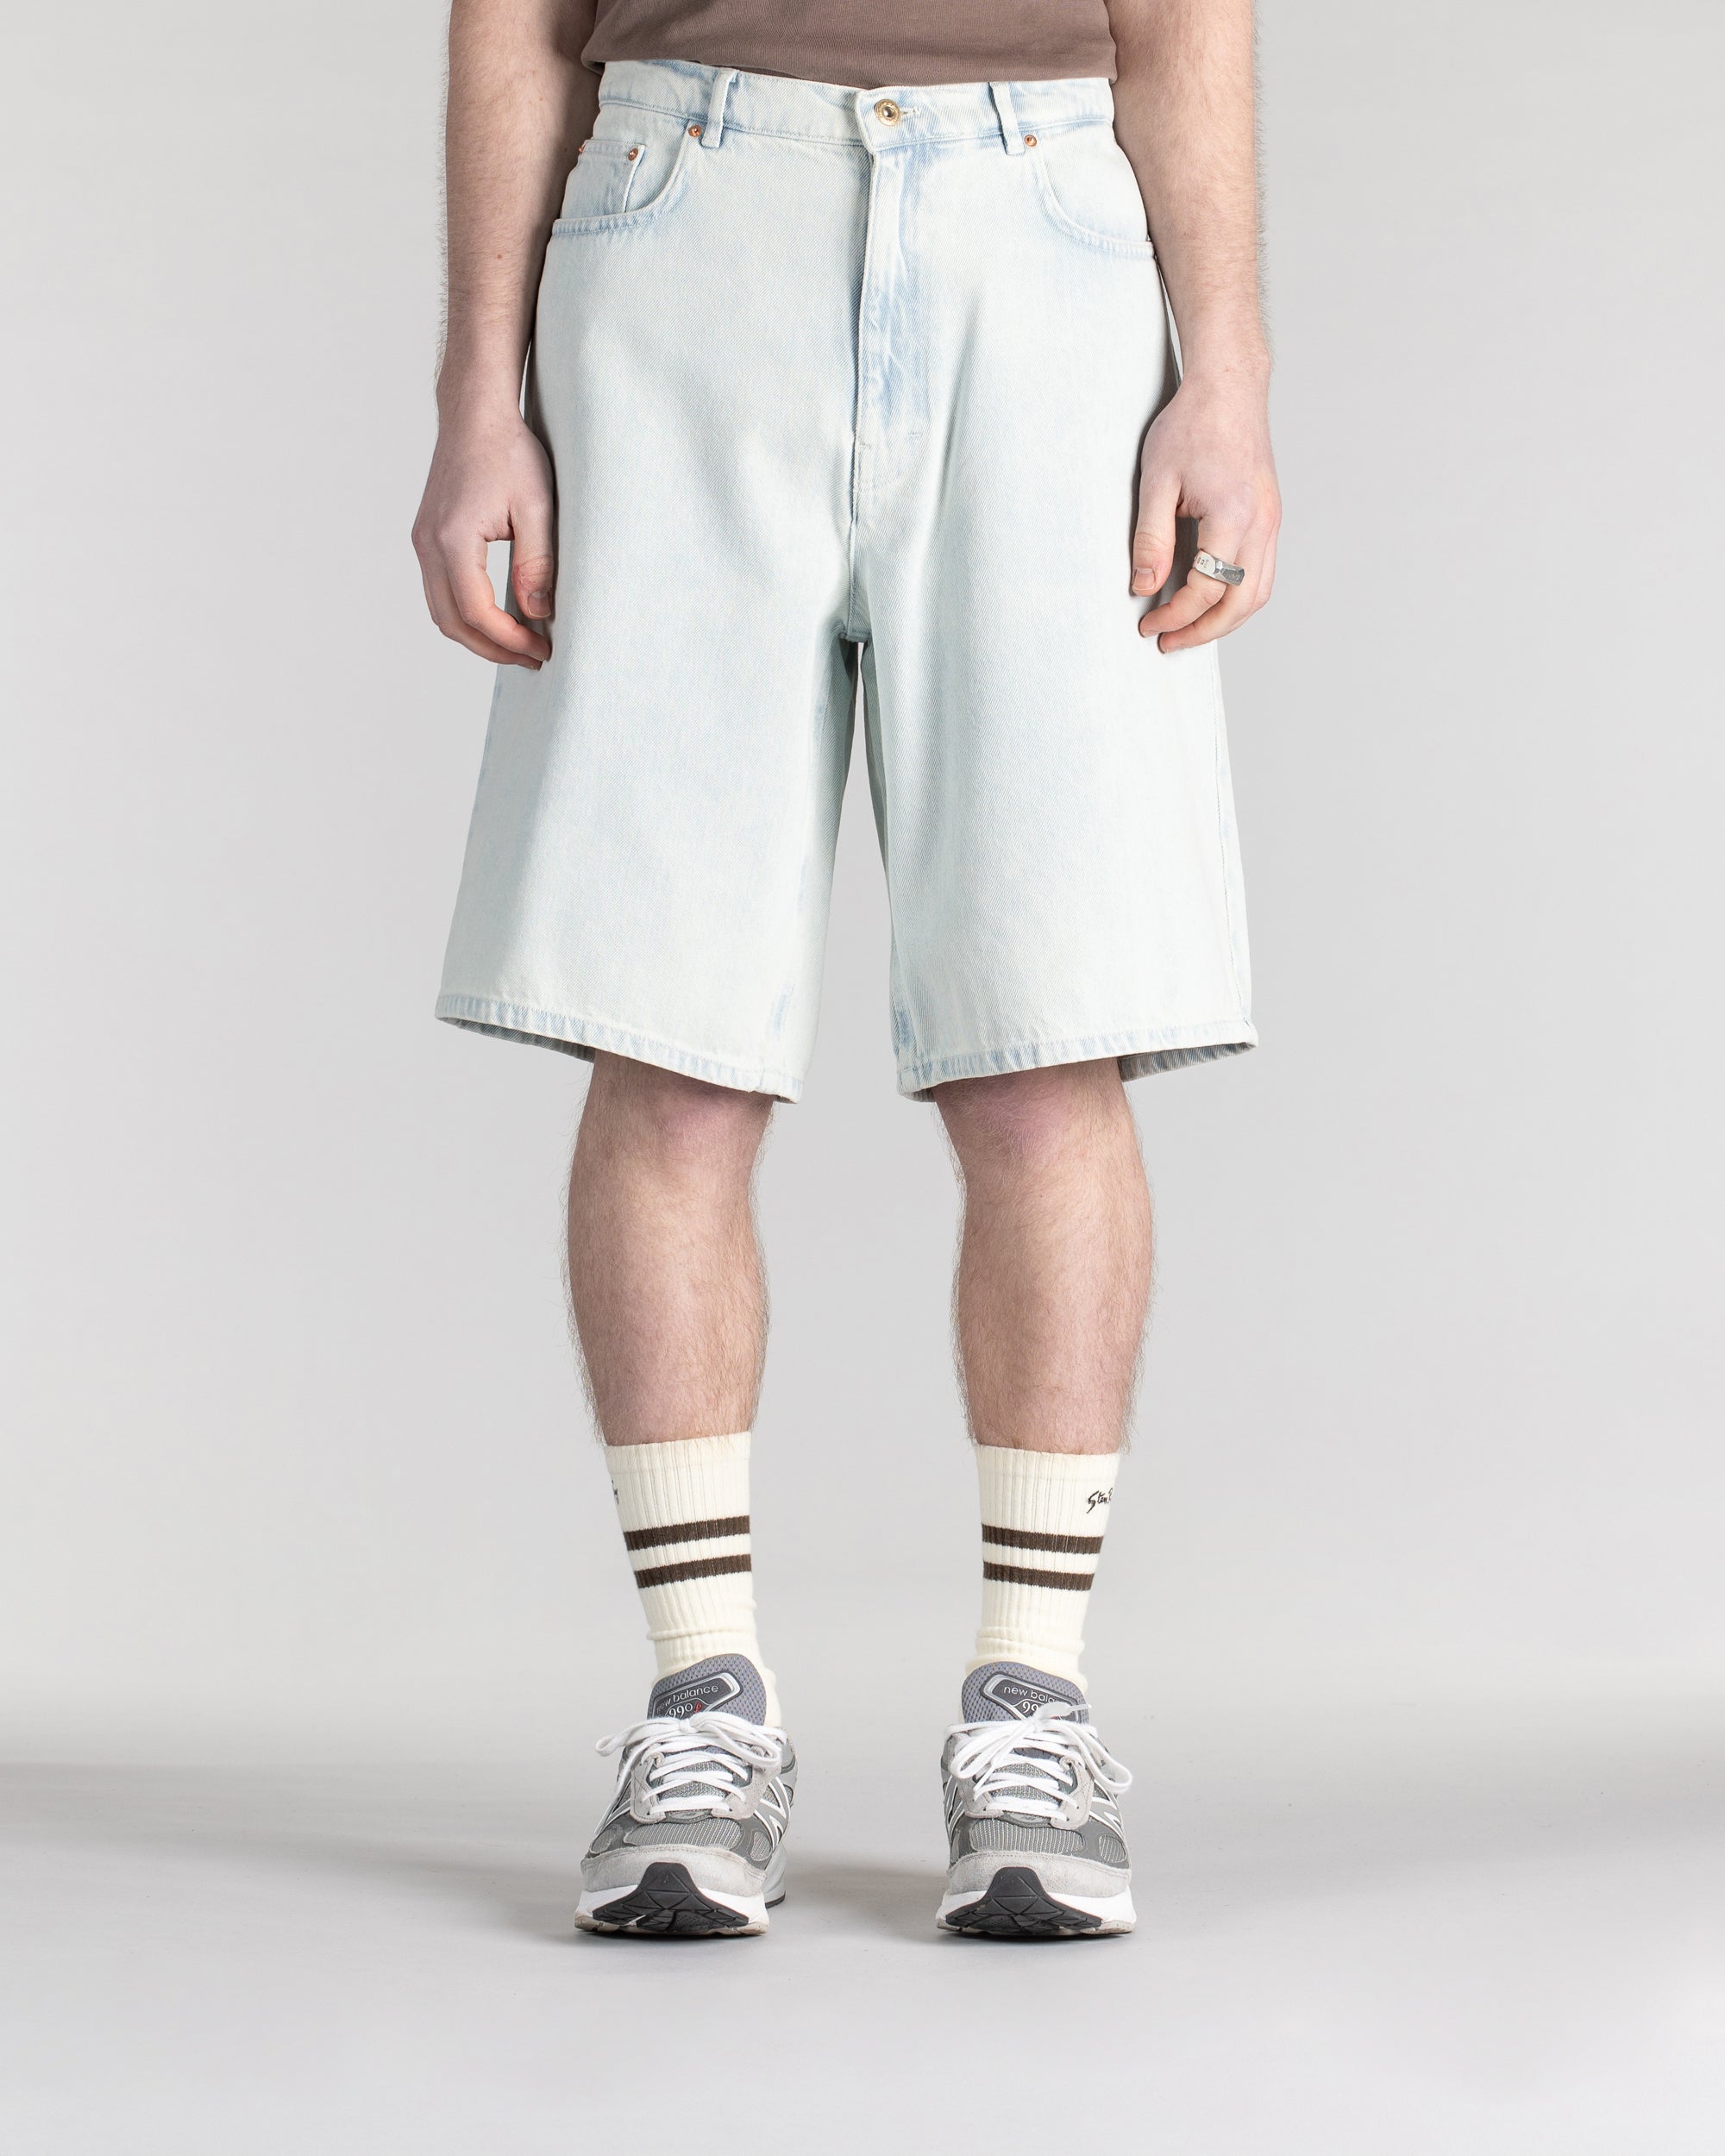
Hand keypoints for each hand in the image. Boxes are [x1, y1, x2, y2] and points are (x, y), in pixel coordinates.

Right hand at [411, 402, 555, 667]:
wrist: (476, 415)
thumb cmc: (509, 452)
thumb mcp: (537, 508)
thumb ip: (537, 564)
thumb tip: (537, 615)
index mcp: (452, 540)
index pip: (477, 612)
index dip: (510, 640)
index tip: (542, 650)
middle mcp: (428, 545)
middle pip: (452, 623)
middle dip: (492, 649)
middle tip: (532, 658)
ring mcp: (422, 542)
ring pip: (441, 612)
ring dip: (477, 636)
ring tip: (517, 644)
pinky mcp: (427, 538)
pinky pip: (439, 592)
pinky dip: (466, 614)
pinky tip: (499, 617)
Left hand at [1131, 372, 1279, 651]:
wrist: (1229, 387)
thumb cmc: (1191, 425)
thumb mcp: (1156, 482)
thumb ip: (1151, 539)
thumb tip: (1143, 587)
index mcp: (1233, 515)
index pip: (1206, 589)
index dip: (1175, 615)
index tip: (1148, 624)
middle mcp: (1261, 523)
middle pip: (1241, 603)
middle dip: (1204, 631)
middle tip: (1169, 642)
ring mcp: (1271, 521)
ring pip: (1259, 592)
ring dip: (1226, 620)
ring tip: (1190, 630)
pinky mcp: (1270, 516)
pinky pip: (1262, 573)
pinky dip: (1239, 597)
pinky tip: (1211, 601)